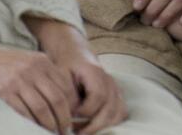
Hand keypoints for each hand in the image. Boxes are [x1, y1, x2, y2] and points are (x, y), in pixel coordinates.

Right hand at [0, 40, 78, 133]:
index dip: (72, 104)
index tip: (73, 116)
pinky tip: (34, 128)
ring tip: (52, 131)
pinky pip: (22, 111)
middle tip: (65, 129)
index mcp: (44, 62)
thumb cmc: (8, 62)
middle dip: (63, 118)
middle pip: (57, 99)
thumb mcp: (32, 60)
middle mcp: (35, 71)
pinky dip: (30, 122)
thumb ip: (47, 73)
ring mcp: (20, 81)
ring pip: (41, 108)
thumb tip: (63, 97)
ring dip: (49, 123)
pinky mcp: (6, 91)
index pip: (66, 86)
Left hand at [28, 17, 127, 133]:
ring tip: (84, 131)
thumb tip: (71, 114)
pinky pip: (121, 112)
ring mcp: (115, 88)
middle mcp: (109, 80)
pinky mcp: (116, 94)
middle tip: (76, 132)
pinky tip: (95, 126)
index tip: (70, 116)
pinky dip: (111, 123)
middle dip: (93, 125)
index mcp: (96, 73)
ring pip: (119, 112)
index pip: (98, 97)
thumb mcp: (60, 75)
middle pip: (111, 108)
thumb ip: (67, 93)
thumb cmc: (66, 65)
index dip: (85, 111)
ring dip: (103, 126)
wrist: (74, 54)